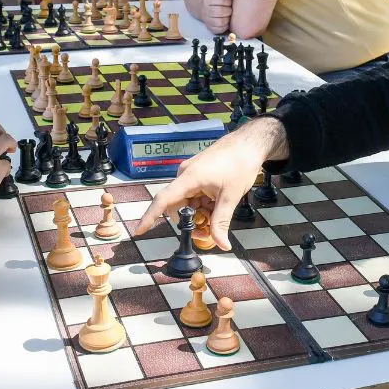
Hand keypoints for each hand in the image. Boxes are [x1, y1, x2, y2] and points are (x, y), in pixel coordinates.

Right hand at [135, 117, 286, 249]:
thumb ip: (221, 222)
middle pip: (177, 206)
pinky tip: (216, 207)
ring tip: (216, 218)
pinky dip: (202, 205)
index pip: (164, 200)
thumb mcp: (230, 197)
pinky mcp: (198, 174)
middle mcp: (185, 175)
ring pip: (187, 202)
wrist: (250, 143)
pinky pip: (194, 195)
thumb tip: (221, 244)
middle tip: (206, 234)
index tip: (139, 230)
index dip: (150, 216)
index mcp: (189, 178)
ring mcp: (191, 174)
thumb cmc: (240, 163)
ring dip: (198, 214)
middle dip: (189, 222)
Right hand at [202, 0, 237, 33]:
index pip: (221, 0)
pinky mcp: (209, 28)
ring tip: (227, 16)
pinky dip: (225, 27)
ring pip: (220, 22)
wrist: (205, 8)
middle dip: (228, 11)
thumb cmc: (217, 1)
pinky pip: (219, 30)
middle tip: (229, 10)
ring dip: (227, 19)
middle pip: (221, 11)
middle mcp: (205, 10)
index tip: (229, 2)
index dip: (228, 1)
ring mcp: (206, 20)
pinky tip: (225, 22)